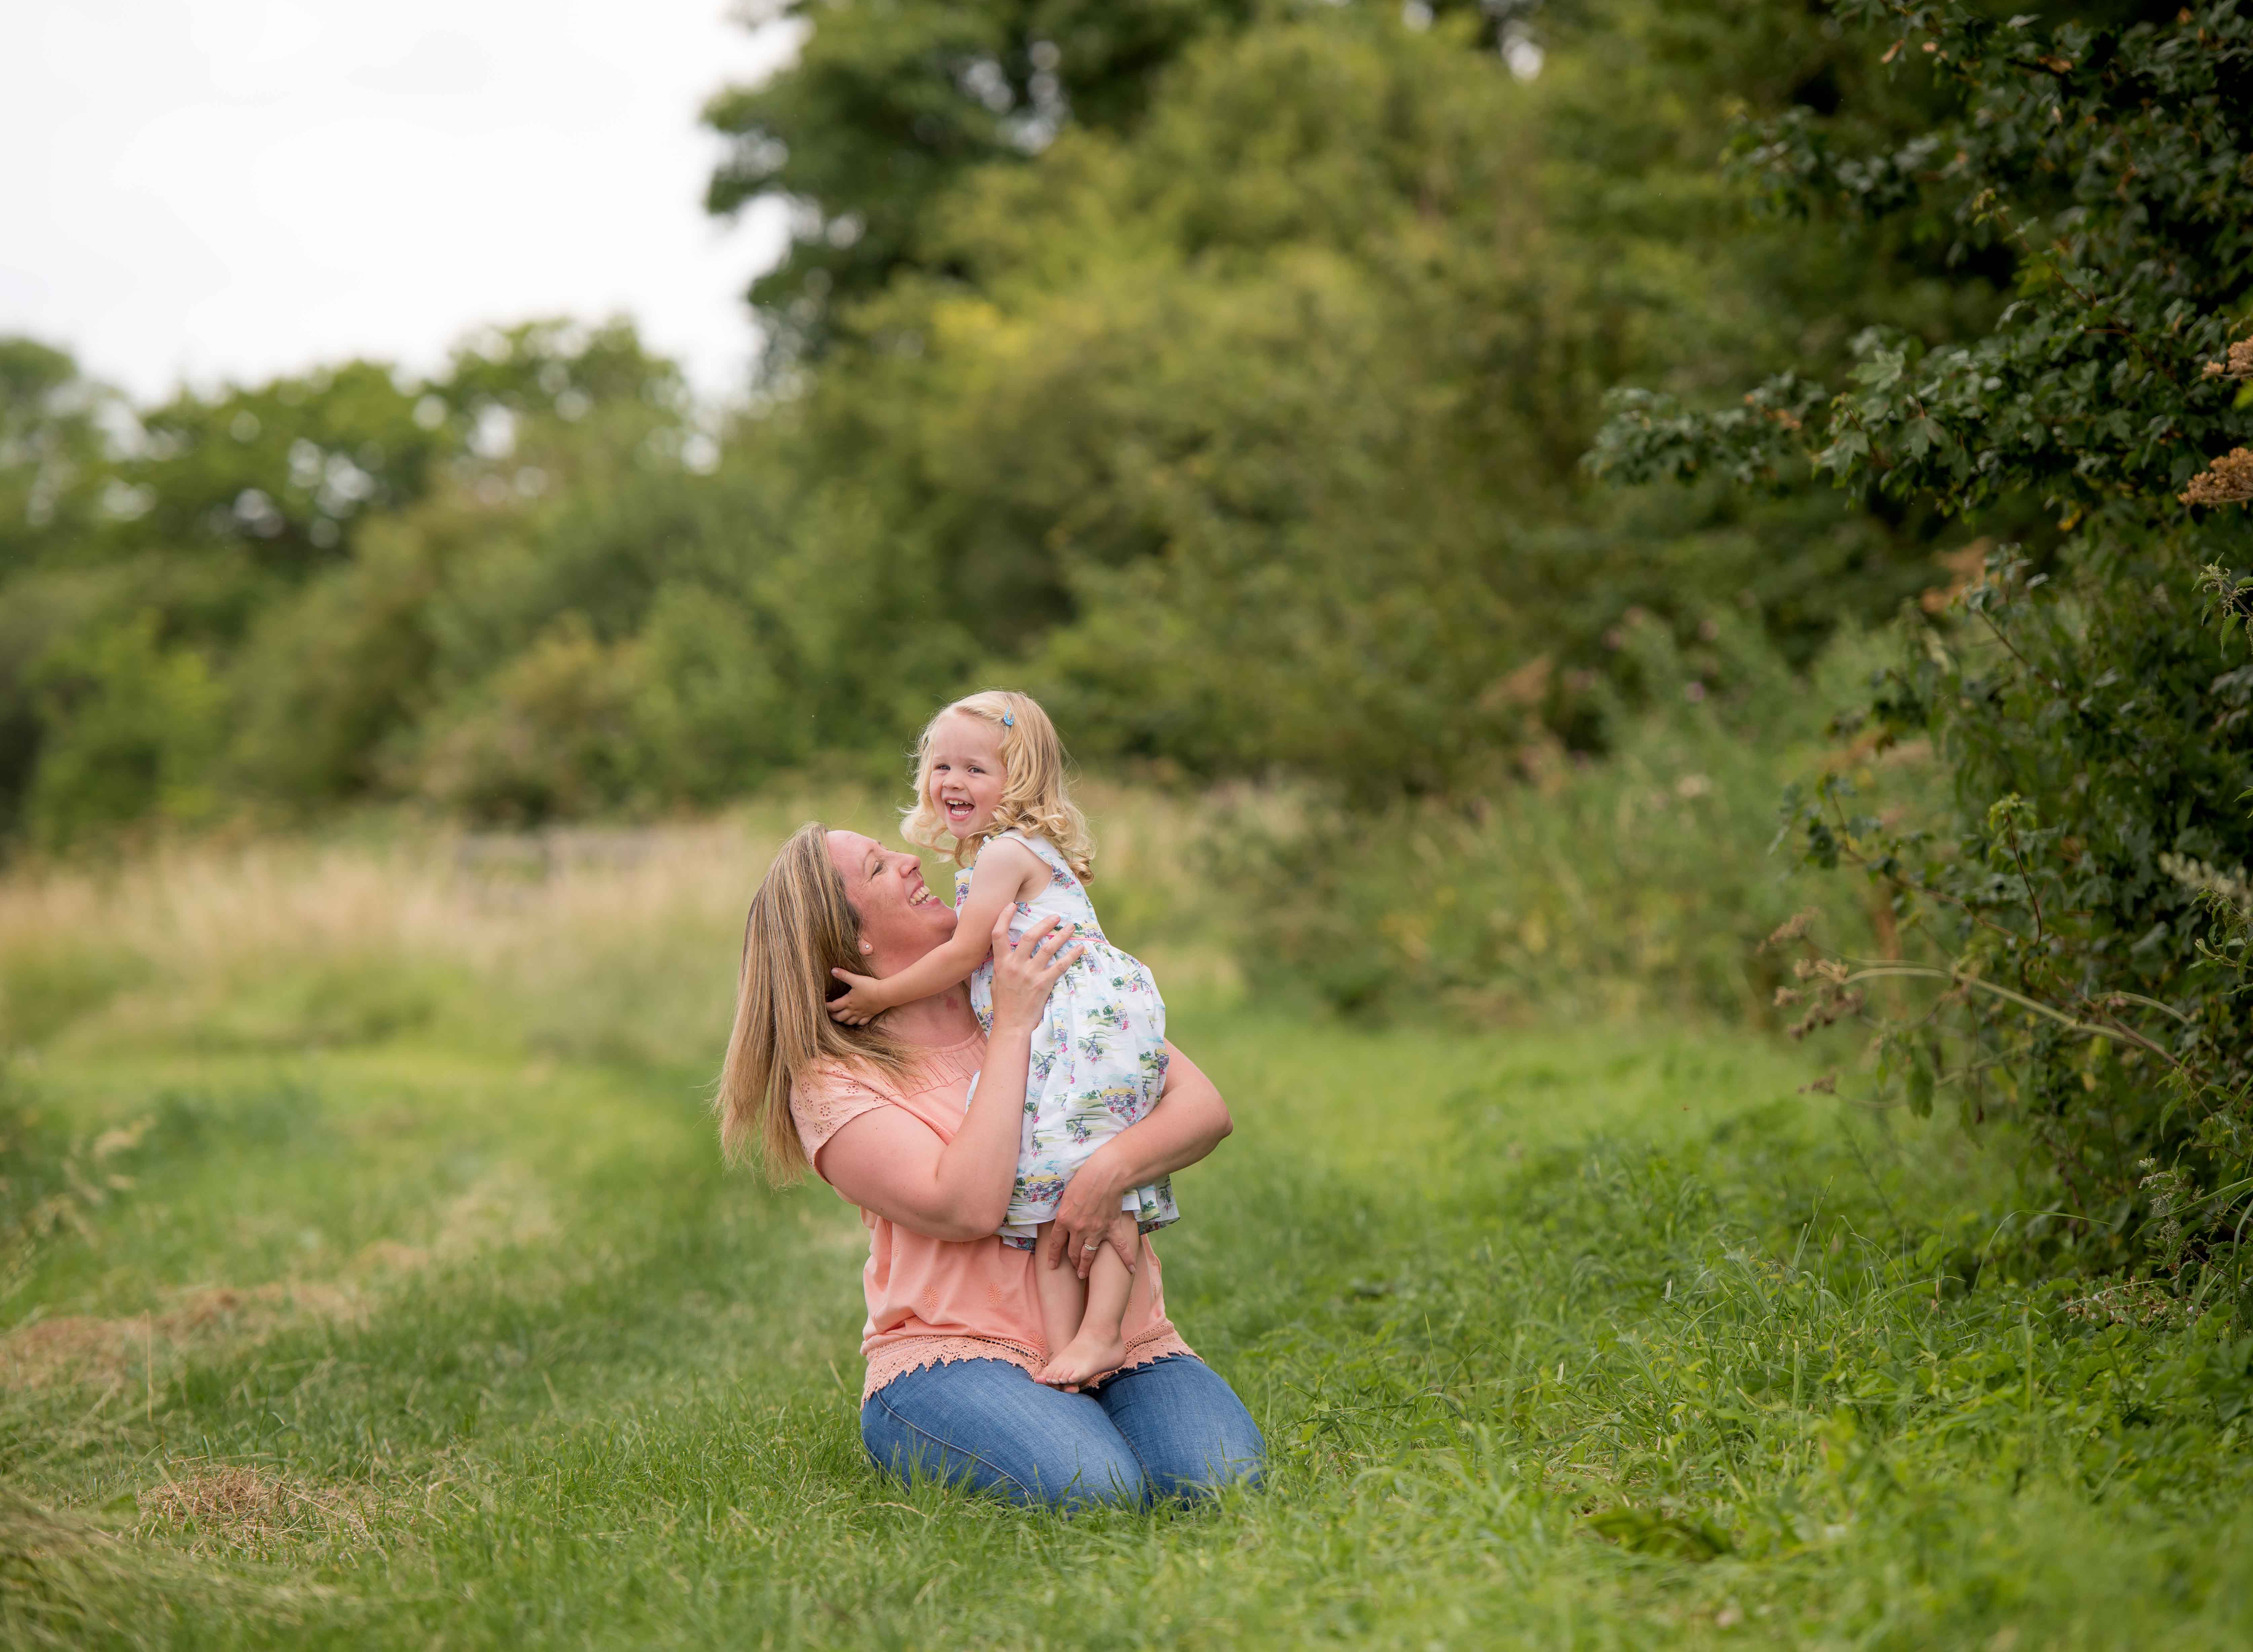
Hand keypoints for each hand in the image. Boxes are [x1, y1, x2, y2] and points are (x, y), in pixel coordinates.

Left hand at [825, 970, 890, 1024]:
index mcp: (848, 1001)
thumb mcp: (856, 979)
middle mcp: (853, 1010)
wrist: (885, 994)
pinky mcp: (869, 1015)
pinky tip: (856, 1020)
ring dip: (843, 1020)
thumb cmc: (870, 986)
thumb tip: (833, 970)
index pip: (833, 1007)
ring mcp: (861, 1014)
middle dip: (833, 1016)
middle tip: (831, 1012)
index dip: (827, 1006)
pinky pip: (861, 1023)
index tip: (824, 1004)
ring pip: (849, 1022)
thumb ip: (844, 975)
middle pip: (839, 1017)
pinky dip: (857, 1023)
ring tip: (841, 1017)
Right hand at [987, 909, 1080, 1033]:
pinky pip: (1060, 966)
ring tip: (1071, 927)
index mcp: (1001, 964)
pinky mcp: (1043, 984)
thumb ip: (1003, 964)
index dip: (1004, 917)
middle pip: (1030, 936)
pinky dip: (1072, 956)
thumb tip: (1008, 949)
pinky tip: (1080, 948)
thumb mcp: (997, 981)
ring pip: (1048, 948)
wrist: (1011, 1025)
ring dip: (1061, 935)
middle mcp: (1015, 966)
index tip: (1012, 905)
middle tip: (1056, 916)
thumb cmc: (1005, 1004)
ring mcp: (1029, 975)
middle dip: (1044, 923)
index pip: (998, 934)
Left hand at [1050, 1147, 1137, 1279]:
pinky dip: (1126, 1259)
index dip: (1053, 1256)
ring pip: (1089, 1254)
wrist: (1105, 1175)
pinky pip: (1119, 1247)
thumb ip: (1064, 1211)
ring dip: (1085, 1266)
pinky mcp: (1111, 1228)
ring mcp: (1096, 1230)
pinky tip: (1131, 1269)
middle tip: (1073, 1270)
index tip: (1052, 1265)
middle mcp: (1078, 1229)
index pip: (1056, 1243)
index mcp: (1064, 1219)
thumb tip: (1061, 1220)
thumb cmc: (1083, 1179)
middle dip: (1072, 1263)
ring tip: (1082, 1275)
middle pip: (1073, 1252)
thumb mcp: (1066, 1195)